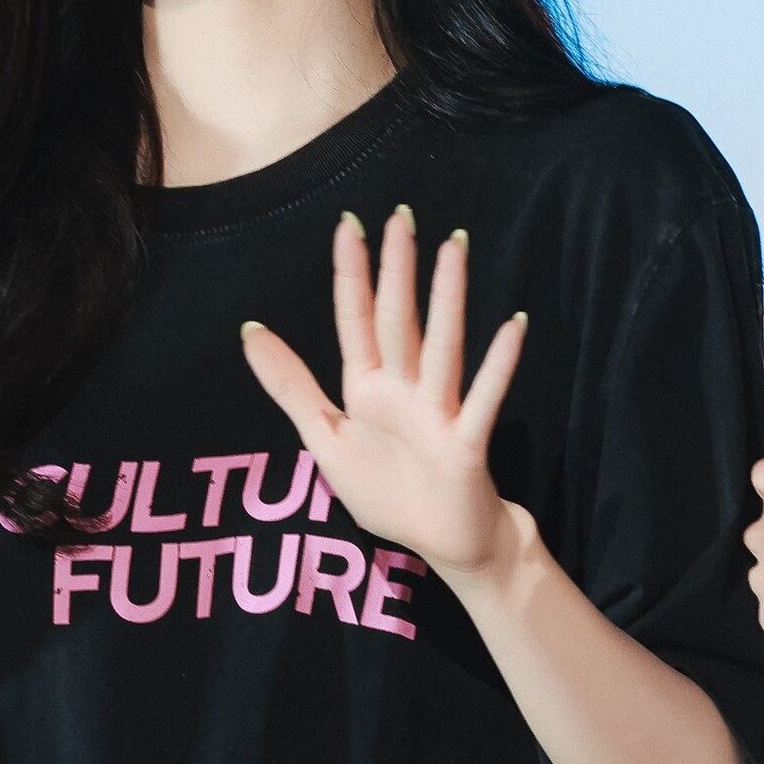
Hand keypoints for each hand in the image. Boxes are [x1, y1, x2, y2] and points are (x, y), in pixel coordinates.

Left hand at [239, 208, 527, 584]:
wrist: (443, 546)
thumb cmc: (388, 492)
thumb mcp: (325, 439)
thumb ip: (290, 386)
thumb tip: (249, 329)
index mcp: (366, 388)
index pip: (357, 320)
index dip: (351, 275)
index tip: (347, 225)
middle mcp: (405, 390)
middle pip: (399, 320)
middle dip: (397, 270)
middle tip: (401, 216)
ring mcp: (439, 413)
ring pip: (441, 346)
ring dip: (447, 298)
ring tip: (453, 248)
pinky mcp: (466, 443)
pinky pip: (482, 399)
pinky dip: (498, 365)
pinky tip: (514, 325)